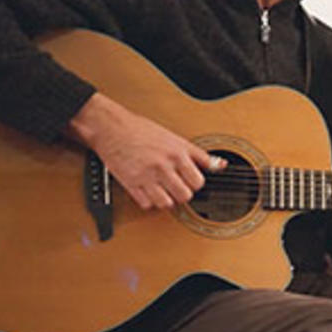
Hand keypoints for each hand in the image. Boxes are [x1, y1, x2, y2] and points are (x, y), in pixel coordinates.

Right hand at [67, 93, 224, 209]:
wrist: (111, 128)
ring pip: (167, 204)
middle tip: (177, 186)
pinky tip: (149, 192)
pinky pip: (146, 204)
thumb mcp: (176, 139)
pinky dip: (149, 202)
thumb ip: (199, 155)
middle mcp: (163, 166)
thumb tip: (220, 165)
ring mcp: (146, 176)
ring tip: (164, 191)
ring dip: (167, 200)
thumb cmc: (142, 130)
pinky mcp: (130, 184)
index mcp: (176, 154)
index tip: (190, 180)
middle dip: (183, 193)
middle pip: (185, 195)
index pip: (198, 182)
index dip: (196, 183)